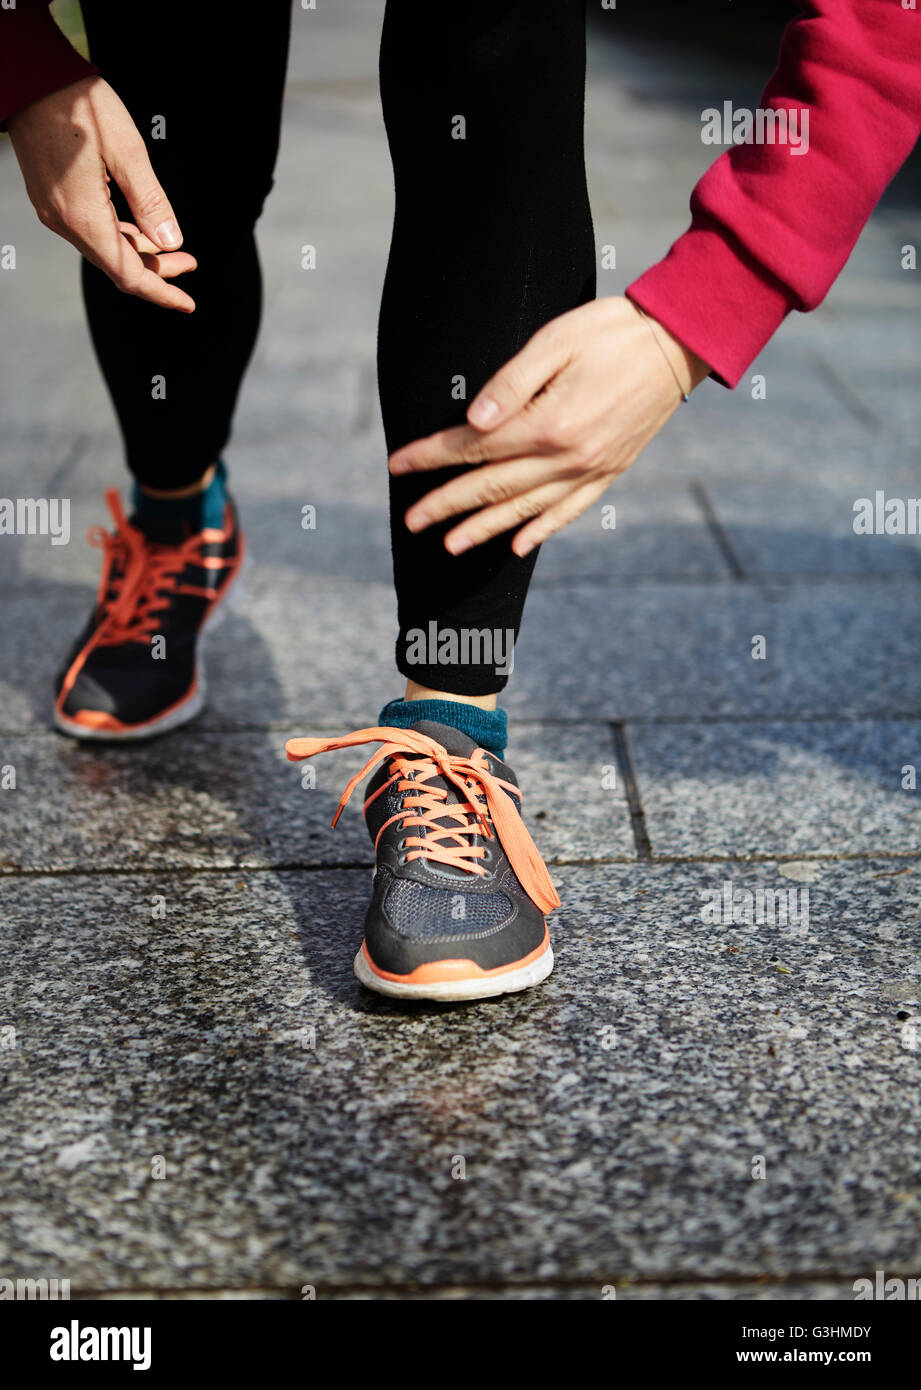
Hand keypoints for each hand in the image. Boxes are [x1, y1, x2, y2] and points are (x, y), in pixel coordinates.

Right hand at [7, 75, 195, 311]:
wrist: (30, 78)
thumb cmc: (79, 105)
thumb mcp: (128, 151)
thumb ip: (151, 202)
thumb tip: (171, 242)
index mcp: (84, 217)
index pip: (129, 275)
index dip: (161, 293)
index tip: (188, 304)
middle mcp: (64, 221)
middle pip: (117, 265)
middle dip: (156, 271)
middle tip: (190, 262)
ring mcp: (55, 210)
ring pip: (104, 248)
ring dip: (139, 252)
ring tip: (174, 247)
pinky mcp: (52, 197)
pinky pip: (91, 229)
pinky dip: (119, 235)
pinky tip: (141, 228)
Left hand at [389, 297, 710, 555]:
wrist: (678, 342)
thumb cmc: (610, 332)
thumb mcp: (554, 341)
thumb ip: (510, 384)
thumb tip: (472, 421)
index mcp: (548, 423)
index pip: (474, 447)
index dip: (432, 457)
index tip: (398, 466)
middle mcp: (567, 456)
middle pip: (493, 485)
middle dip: (447, 504)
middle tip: (411, 521)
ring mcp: (591, 468)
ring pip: (526, 507)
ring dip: (485, 528)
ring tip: (451, 546)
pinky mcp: (611, 471)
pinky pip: (570, 510)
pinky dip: (542, 529)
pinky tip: (519, 546)